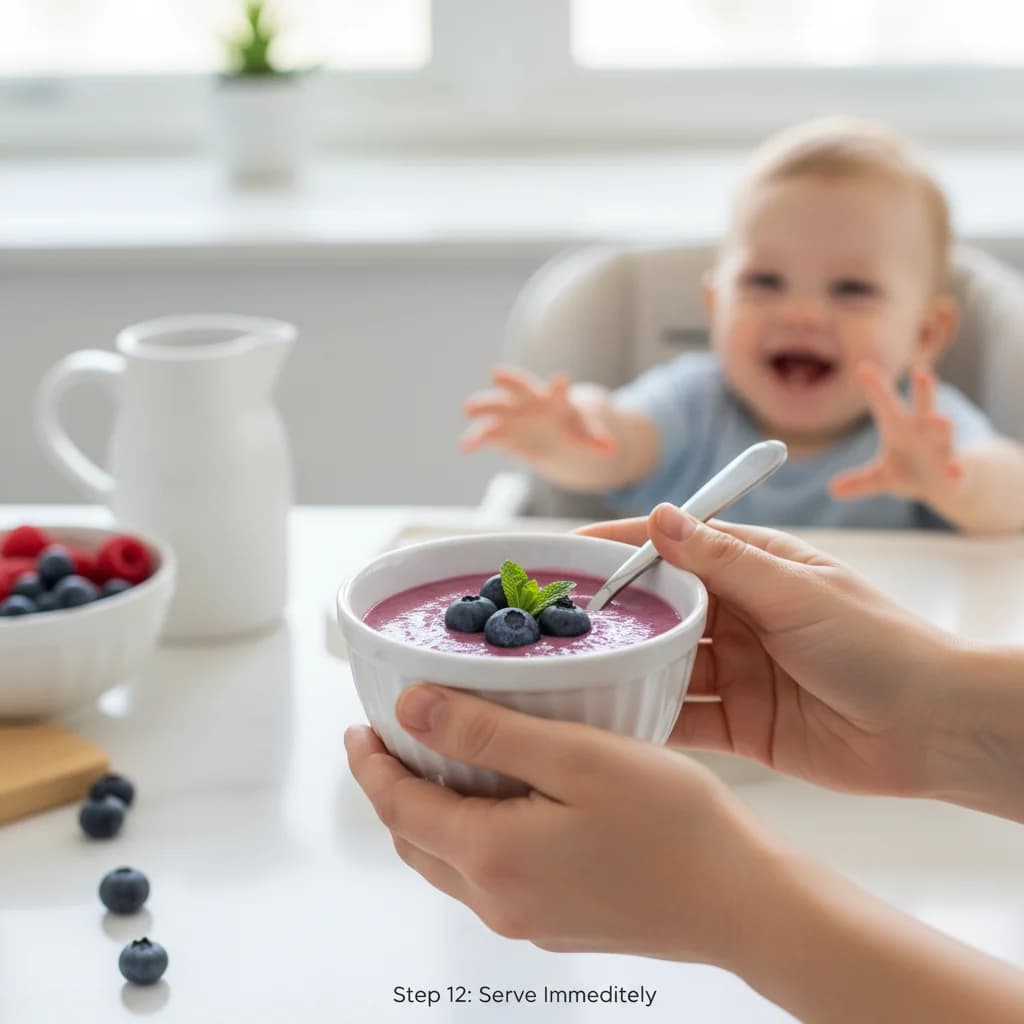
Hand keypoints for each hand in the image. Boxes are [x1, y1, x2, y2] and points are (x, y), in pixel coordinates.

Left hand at [345, 685, 772, 965]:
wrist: (744, 904)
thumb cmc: (674, 824)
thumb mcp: (575, 757)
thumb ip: (487, 734)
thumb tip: (412, 709)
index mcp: (492, 856)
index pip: (397, 807)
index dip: (370, 764)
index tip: (359, 727)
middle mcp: (499, 900)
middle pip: (414, 840)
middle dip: (392, 789)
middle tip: (391, 740)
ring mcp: (529, 919)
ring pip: (448, 862)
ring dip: (428, 814)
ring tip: (438, 764)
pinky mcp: (558, 924)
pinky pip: (488, 877)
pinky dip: (470, 836)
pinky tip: (499, 804)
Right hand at [459, 366, 615, 457]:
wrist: (558, 434)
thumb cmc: (574, 427)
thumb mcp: (587, 433)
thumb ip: (596, 439)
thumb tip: (611, 448)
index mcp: (556, 399)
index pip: (557, 390)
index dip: (559, 387)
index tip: (561, 381)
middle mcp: (530, 401)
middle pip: (519, 387)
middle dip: (509, 380)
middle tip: (497, 373)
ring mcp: (513, 415)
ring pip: (496, 406)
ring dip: (483, 406)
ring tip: (469, 409)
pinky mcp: (502, 432)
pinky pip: (487, 434)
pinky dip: (476, 439)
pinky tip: (465, 447)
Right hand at [578, 505, 962, 797]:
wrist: (936, 729)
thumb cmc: (878, 643)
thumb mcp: (795, 592)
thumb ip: (722, 562)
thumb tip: (660, 517)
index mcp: (753, 570)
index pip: (673, 548)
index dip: (620, 548)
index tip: (566, 553)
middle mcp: (738, 617)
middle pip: (659, 610)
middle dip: (613, 614)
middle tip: (554, 623)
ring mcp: (736, 671)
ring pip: (663, 664)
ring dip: (626, 667)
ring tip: (573, 671)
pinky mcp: (739, 723)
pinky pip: (682, 717)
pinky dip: (649, 717)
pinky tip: (612, 719)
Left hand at [829, 363, 961, 501]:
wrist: (945, 486)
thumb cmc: (910, 472)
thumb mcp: (881, 479)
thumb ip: (859, 481)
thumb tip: (831, 490)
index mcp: (900, 430)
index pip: (884, 405)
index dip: (875, 388)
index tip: (862, 368)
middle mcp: (923, 433)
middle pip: (922, 407)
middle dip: (923, 391)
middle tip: (921, 371)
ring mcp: (941, 449)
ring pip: (944, 432)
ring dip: (942, 426)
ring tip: (941, 420)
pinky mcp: (955, 469)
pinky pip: (956, 469)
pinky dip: (955, 470)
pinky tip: (955, 471)